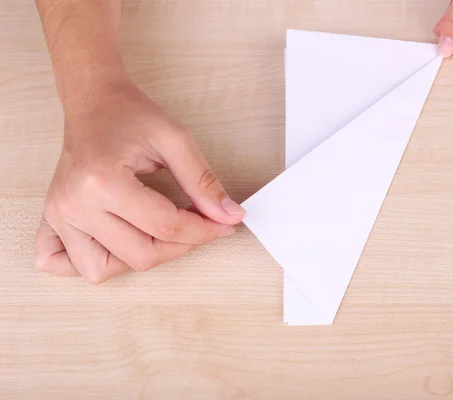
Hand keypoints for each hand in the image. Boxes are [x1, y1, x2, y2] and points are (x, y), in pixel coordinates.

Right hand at [34, 81, 244, 283]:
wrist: (93, 102)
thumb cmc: (129, 115)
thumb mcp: (175, 140)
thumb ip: (203, 181)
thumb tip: (229, 216)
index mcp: (102, 181)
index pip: (165, 226)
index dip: (203, 230)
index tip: (222, 224)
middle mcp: (74, 204)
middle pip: (140, 255)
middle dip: (180, 245)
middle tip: (198, 224)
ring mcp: (58, 215)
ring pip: (102, 270)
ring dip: (140, 257)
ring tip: (157, 232)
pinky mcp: (51, 220)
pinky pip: (62, 264)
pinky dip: (90, 263)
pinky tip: (114, 244)